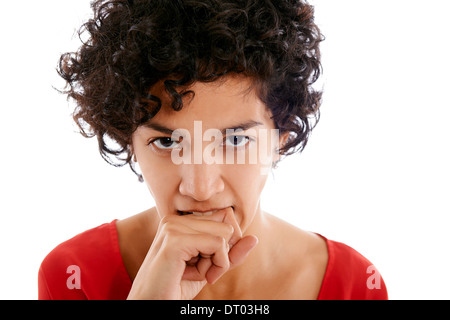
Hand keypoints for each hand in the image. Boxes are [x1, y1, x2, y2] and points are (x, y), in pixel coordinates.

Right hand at [127, 207, 257, 299]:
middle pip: (226, 225)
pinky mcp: (175, 240)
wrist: (151, 307)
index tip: (208, 265)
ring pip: (224, 233)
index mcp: (178, 221)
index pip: (223, 217)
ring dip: (218, 261)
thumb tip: (254, 238)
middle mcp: (173, 219)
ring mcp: (172, 227)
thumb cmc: (175, 289)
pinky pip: (218, 244)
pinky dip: (218, 265)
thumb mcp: (208, 269)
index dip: (224, 245)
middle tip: (201, 272)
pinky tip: (201, 277)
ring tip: (196, 274)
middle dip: (221, 254)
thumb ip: (229, 253)